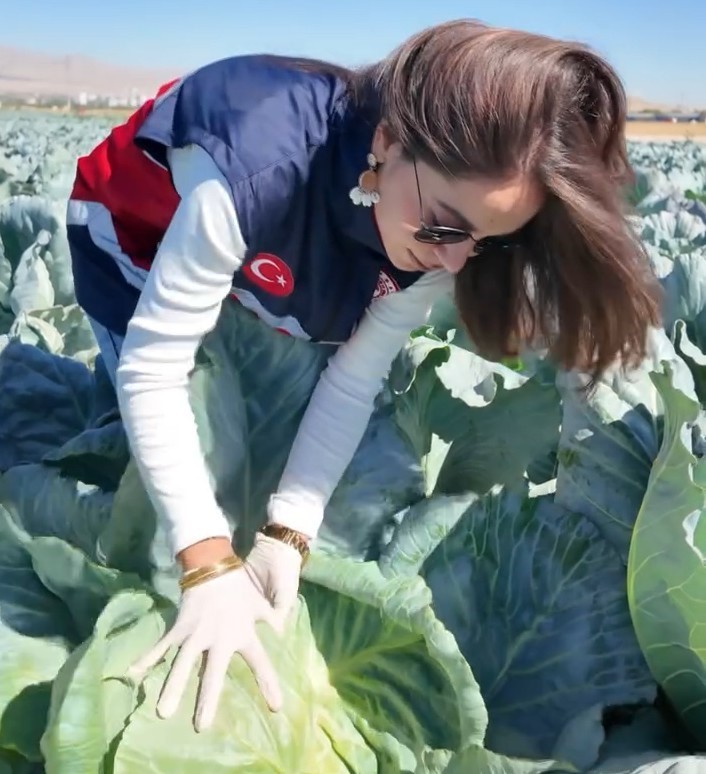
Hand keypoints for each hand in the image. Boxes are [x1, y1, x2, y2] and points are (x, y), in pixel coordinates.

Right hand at [127, 534, 302, 730]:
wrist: (213, 566)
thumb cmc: (239, 587)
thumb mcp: (259, 604)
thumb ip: (271, 619)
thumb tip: (283, 630)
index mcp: (242, 634)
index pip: (259, 663)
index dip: (268, 684)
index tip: (275, 707)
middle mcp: (219, 638)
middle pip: (213, 673)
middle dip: (207, 699)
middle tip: (202, 726)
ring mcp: (196, 634)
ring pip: (182, 664)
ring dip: (172, 688)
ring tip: (163, 713)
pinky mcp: (179, 627)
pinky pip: (161, 646)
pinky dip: (147, 659)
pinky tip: (132, 675)